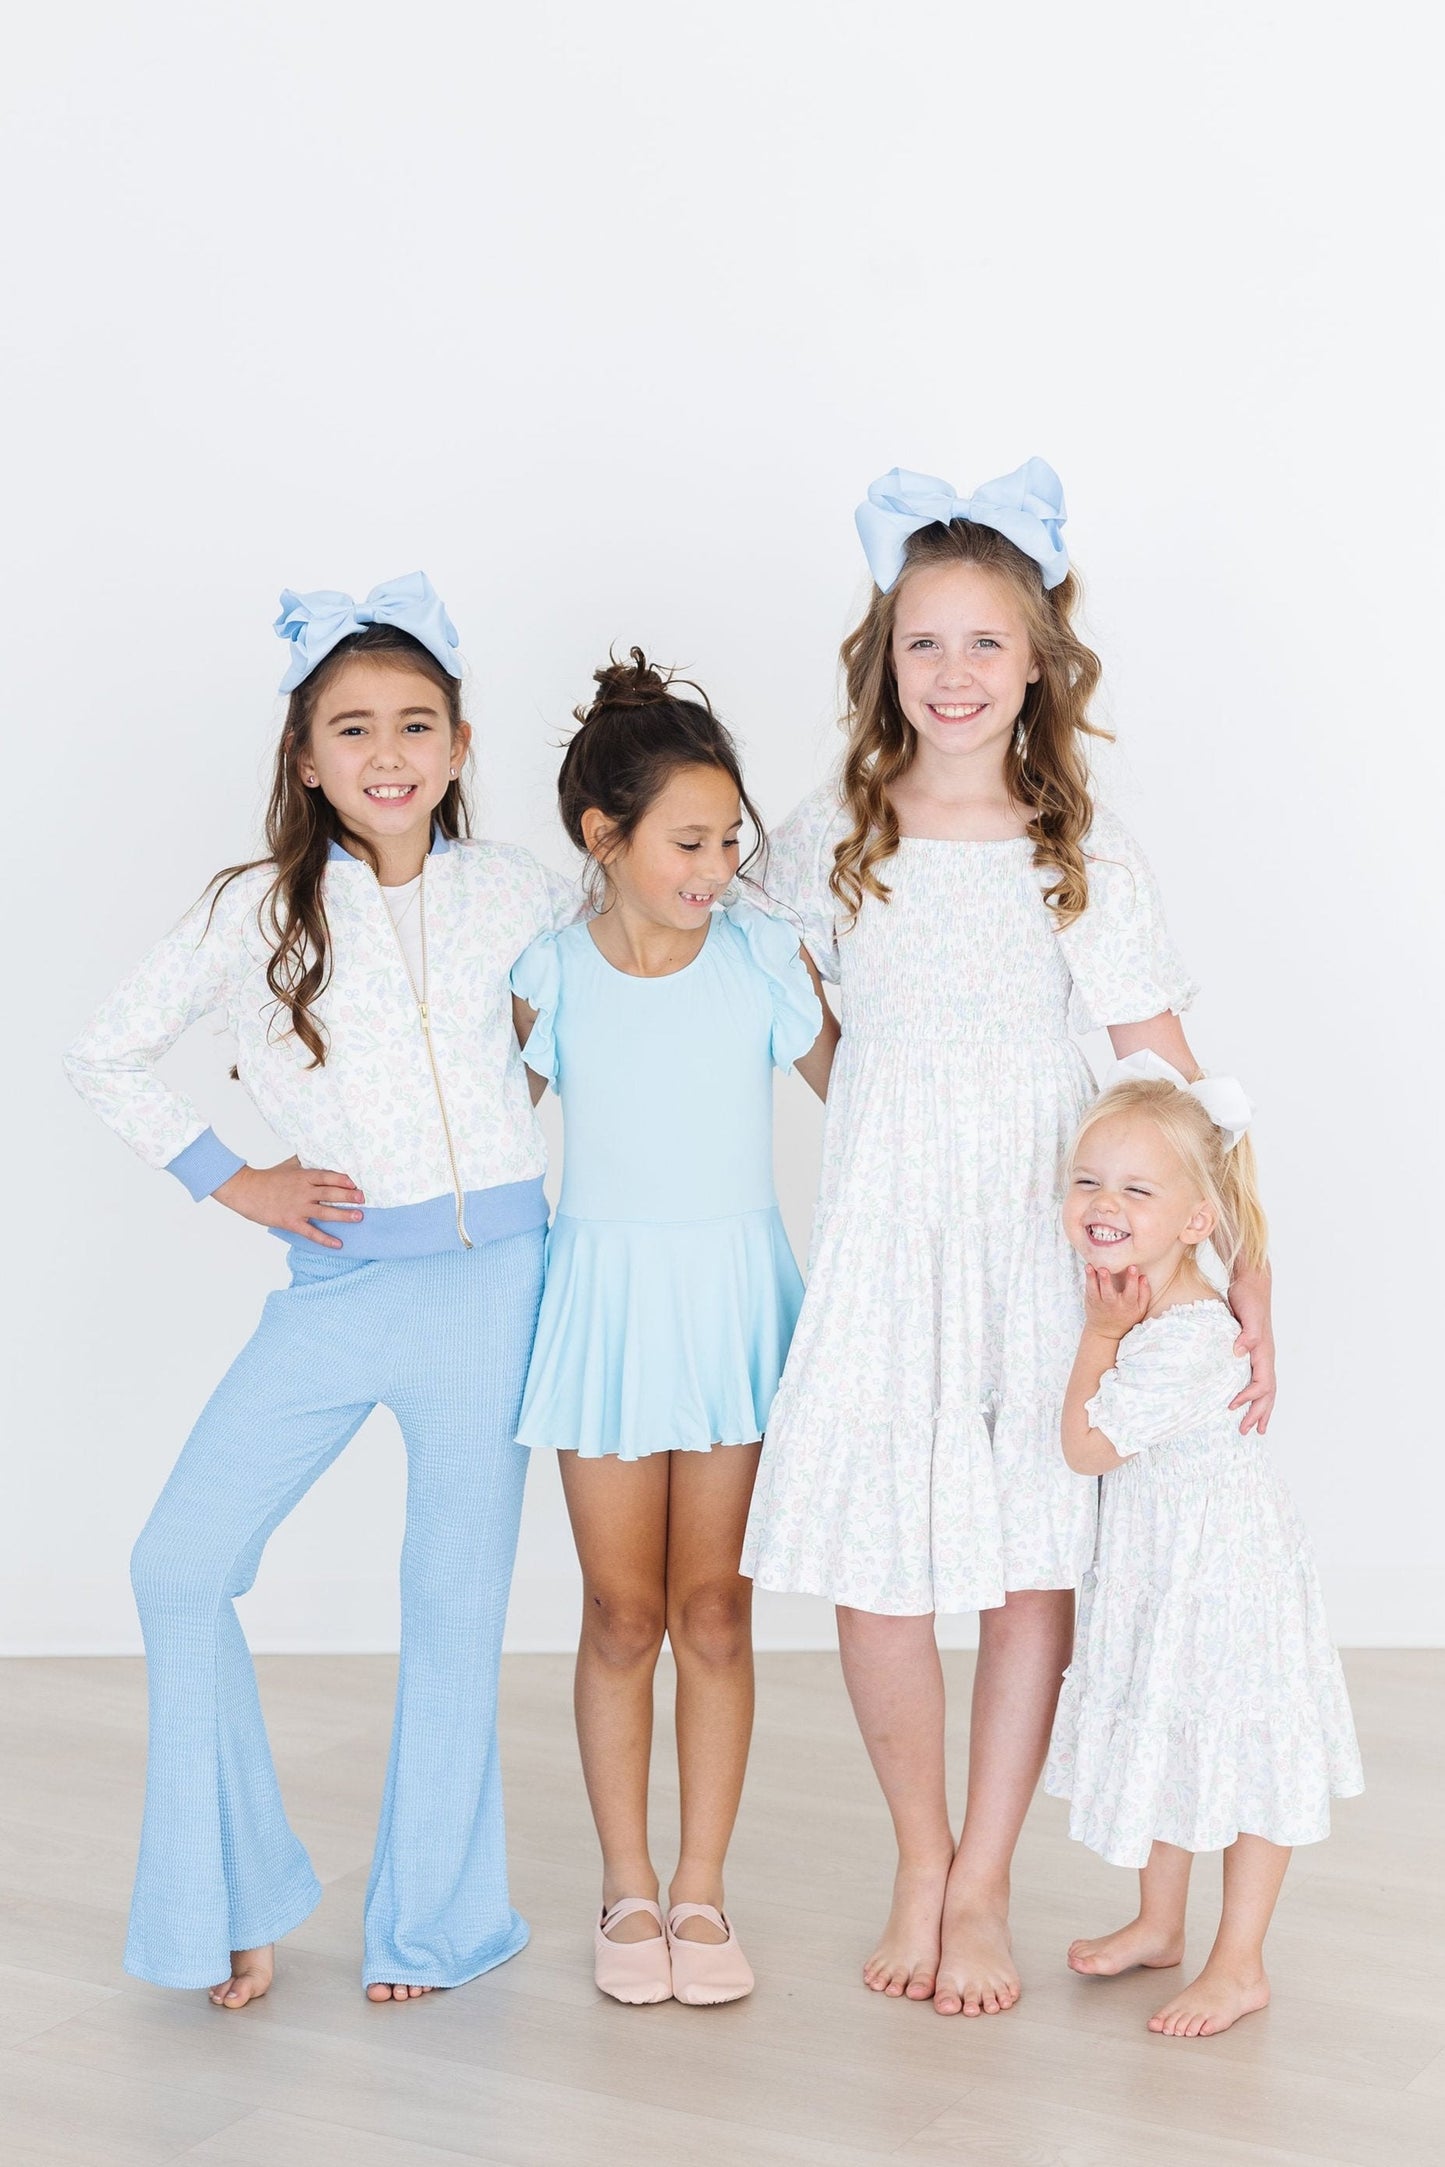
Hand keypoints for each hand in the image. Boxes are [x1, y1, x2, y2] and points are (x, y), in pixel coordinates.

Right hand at [213, 1157, 363, 1248]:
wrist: (246, 1191)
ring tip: (359, 1217)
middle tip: (364, 1198)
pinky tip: (338, 1244)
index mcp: (303, 1176)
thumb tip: (321, 1154)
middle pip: (330, 1194)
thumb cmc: (268, 1178)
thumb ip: (306, 1162)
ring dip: (343, 1215)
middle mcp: (303, 1191)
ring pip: (325, 1212)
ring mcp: (297, 1207)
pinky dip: (325, 1239)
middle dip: (349, 1196)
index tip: (356, 1182)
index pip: (328, 1176)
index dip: (343, 1179)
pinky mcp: (291, 1222)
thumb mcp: (289, 1166)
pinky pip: (311, 1232)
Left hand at [1083, 1262, 1150, 1341]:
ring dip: (1091, 1278)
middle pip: (1108, 1292)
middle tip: (1103, 1269)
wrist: (1106, 1331)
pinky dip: (1087, 1279)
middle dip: (1105, 1280)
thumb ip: (1144, 1293)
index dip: (1132, 1280)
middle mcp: (1112, 1304)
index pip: (1131, 1292)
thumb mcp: (1140, 1310)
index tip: (1132, 1267)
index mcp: (1127, 1305)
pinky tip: (1088, 1267)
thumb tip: (1143, 1277)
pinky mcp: (1090, 1300)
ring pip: (1094, 1290)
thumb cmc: (1126, 1317)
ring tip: (1090, 1266)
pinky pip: (1088, 1289)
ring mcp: (1099, 1303)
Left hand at [1228, 1266, 1275, 1434]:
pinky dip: (1253, 1394)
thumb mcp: (1248, 1313)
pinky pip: (1255, 1378)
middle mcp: (1265, 1356)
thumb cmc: (1250, 1297)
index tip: (1231, 1407)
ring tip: (1253, 1426)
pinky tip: (1244, 1400)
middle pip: (1267, 1393)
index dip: (1249, 1398)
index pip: (1261, 1384)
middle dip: (1259, 1414)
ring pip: (1265, 1389)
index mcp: (1265, 1351)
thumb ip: (1248, 1333)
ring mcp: (1260, 1354)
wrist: (1252, 1283)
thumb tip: (1240, 1351)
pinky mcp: (1252, 1350)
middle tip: (1245, 1432)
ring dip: (1260, 1409)